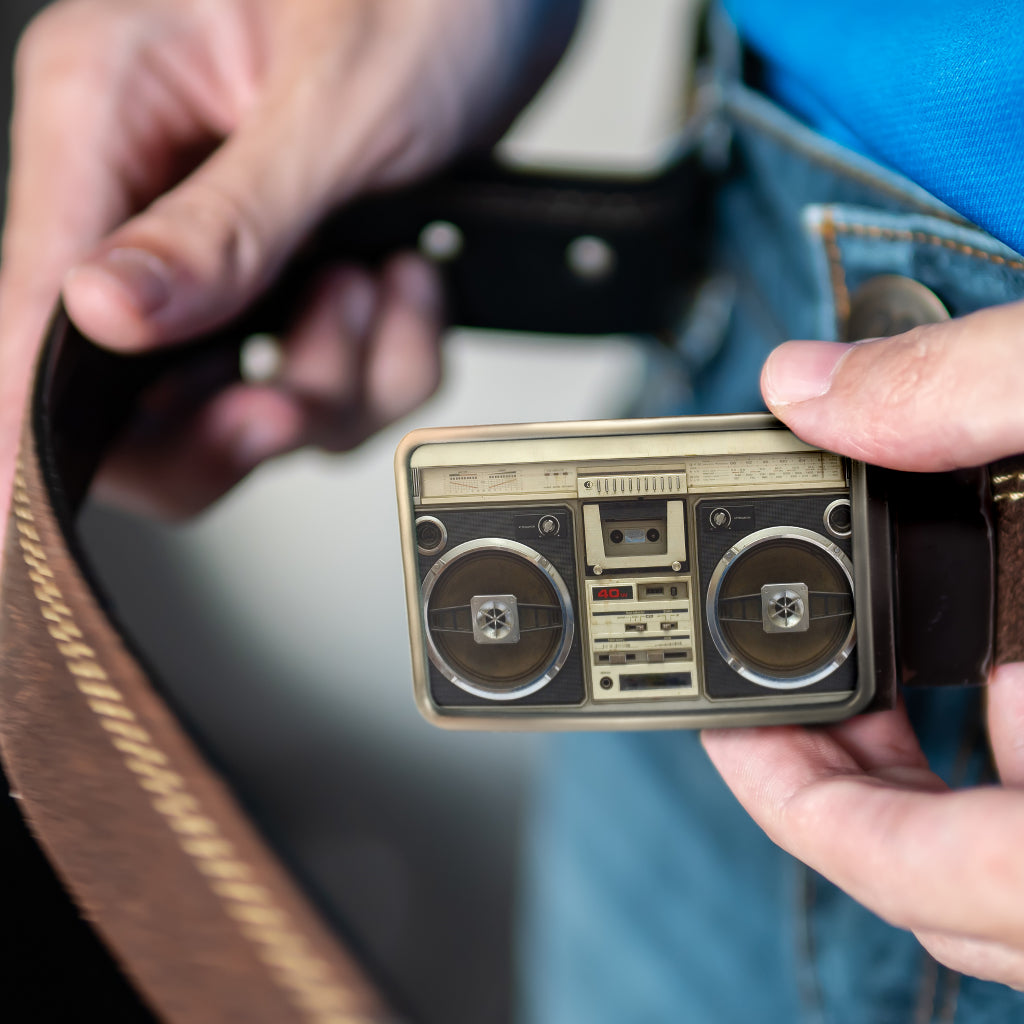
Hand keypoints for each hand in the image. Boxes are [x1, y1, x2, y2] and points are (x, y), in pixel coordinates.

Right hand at [0, 0, 577, 515]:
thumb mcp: (334, 104)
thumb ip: (225, 224)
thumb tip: (103, 315)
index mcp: (110, 113)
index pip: (33, 300)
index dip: (25, 421)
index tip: (18, 513)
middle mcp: (153, 191)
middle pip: (139, 394)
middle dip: (240, 417)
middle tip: (298, 400)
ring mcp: (230, 248)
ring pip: (254, 401)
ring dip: (341, 376)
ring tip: (381, 284)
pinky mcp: (298, 281)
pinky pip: (337, 381)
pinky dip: (391, 360)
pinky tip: (410, 284)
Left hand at [703, 302, 1023, 988]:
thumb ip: (973, 391)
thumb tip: (815, 385)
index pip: (935, 875)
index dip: (806, 809)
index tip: (725, 730)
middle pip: (952, 878)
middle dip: (847, 778)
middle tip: (772, 693)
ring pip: (1004, 858)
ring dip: (921, 768)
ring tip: (860, 673)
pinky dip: (998, 750)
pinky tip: (986, 666)